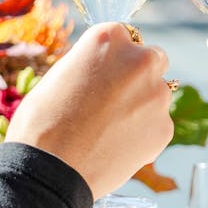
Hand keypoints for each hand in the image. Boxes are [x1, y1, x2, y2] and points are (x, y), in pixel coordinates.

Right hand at [7, 23, 174, 196]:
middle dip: (137, 75)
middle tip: (113, 100)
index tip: (103, 74)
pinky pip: (158, 124)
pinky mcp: (165, 128)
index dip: (112, 58)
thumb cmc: (42, 122)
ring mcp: (157, 94)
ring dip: (141, 104)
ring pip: (157, 93)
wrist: (50, 171)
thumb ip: (90, 64)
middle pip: (151, 59)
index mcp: (109, 38)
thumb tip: (105, 67)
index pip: (123, 36)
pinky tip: (116, 145)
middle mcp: (140, 59)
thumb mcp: (60, 75)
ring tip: (109, 129)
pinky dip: (143, 133)